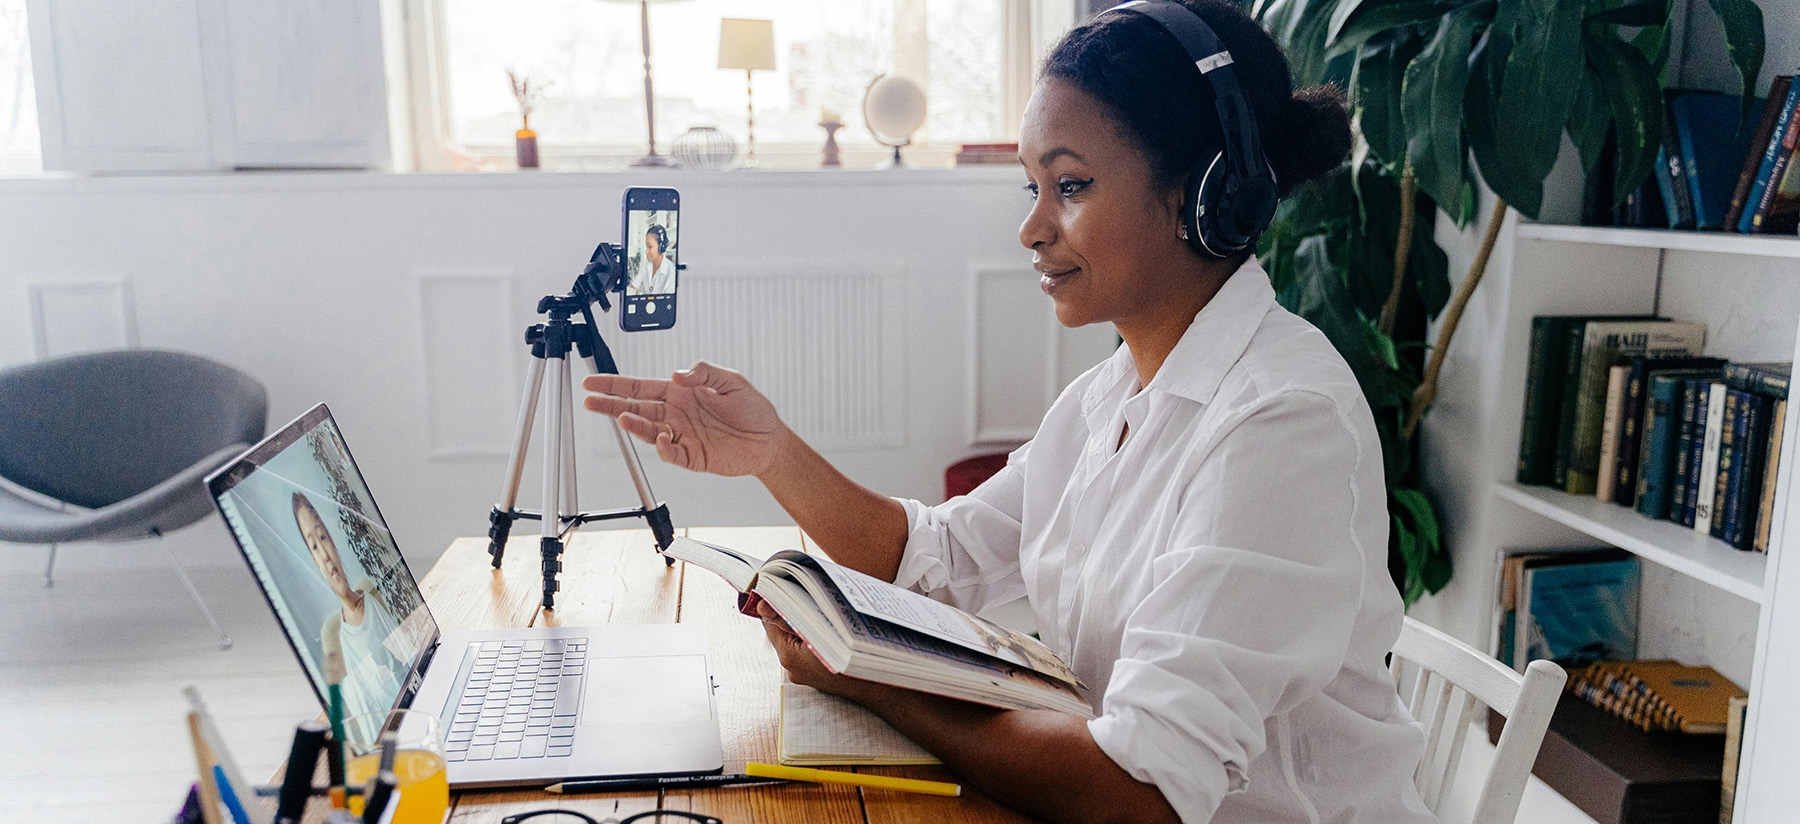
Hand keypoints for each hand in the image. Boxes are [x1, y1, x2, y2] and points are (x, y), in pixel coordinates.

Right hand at [582, 361, 784, 477]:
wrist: (771, 440)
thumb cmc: (753, 409)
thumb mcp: (732, 380)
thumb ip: (704, 372)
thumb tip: (676, 374)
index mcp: (680, 393)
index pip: (641, 387)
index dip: (616, 384)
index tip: (593, 381)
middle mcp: (676, 414)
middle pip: (635, 408)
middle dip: (610, 404)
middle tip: (589, 400)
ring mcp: (682, 436)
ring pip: (648, 431)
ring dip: (633, 425)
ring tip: (621, 418)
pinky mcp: (692, 457)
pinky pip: (671, 454)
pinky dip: (664, 448)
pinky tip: (662, 439)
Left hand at [756, 600, 869, 698]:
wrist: (880, 687)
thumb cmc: (854, 657)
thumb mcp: (821, 628)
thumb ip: (789, 617)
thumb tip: (762, 605)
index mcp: (789, 656)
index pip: (769, 622)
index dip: (774, 603)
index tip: (782, 587)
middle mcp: (792, 667)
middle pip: (783, 631)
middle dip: (793, 612)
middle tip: (807, 595)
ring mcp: (805, 674)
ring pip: (797, 639)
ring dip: (806, 624)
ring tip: (823, 610)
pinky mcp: (816, 676)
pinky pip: (809, 650)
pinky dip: (816, 637)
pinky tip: (830, 628)